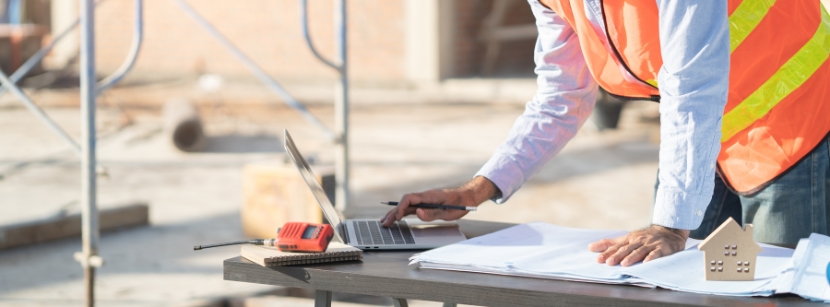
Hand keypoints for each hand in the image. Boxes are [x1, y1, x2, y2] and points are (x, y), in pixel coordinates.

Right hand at [380, 176, 498, 226]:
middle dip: (393, 213)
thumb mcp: (448, 211)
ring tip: (385, 222)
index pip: (409, 198)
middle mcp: (424, 197)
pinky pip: (411, 208)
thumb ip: (432, 213)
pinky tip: (396, 218)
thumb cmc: (460, 203)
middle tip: (385, 223)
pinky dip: (402, 213)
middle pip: (404, 203)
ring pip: (406, 206)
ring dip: (395, 213)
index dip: (401, 207)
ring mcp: (424, 201)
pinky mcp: (425, 205)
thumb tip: (417, 213)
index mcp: (429, 196)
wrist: (467, 197)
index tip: (397, 217)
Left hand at [588, 225, 688, 265]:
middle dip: (617, 255)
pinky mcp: (662, 248)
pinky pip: (656, 253)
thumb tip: (590, 247)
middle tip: (609, 262)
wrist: (669, 232)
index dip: (607, 253)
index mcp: (629, 239)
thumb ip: (610, 244)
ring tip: (624, 264)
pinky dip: (651, 258)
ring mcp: (650, 244)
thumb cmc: (644, 238)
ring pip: (639, 251)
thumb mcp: (627, 238)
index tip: (598, 259)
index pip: (617, 246)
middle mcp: (639, 240)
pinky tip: (646, 263)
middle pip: (626, 249)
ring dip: (632, 257)